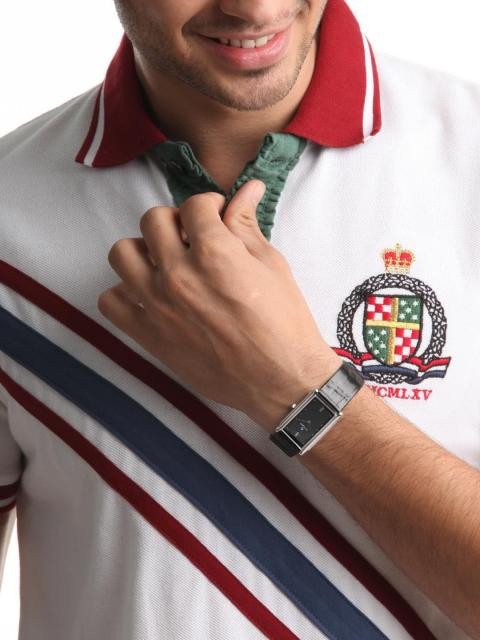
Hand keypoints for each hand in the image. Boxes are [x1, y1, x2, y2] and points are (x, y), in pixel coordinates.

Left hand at [98, 180, 340, 429]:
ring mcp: (158, 305)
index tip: (214, 216)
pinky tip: (149, 296)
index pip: (193, 205)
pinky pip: (110, 301)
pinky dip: (124, 293)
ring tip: (163, 263)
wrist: (280, 379)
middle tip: (191, 238)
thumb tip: (247, 188)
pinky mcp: (148, 335)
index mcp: (215, 252)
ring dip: (142, 250)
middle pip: (152, 220)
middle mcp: (179, 274)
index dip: (208, 205)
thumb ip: (247, 225)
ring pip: (122, 253)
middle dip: (175, 221)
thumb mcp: (271, 266)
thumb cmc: (284, 323)